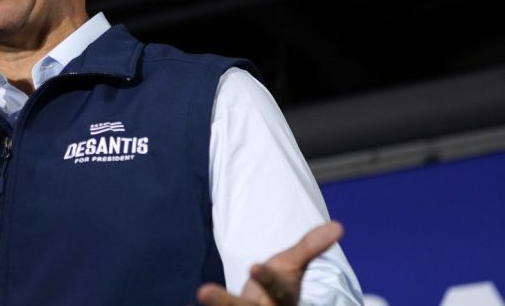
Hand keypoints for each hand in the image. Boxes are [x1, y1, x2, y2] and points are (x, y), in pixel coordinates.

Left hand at [197, 221, 343, 305]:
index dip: (267, 279)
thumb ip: (310, 248)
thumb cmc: (277, 287)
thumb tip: (338, 225)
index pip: (277, 289)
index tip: (253, 266)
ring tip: (200, 291)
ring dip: (216, 305)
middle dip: (227, 302)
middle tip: (204, 291)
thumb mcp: (292, 266)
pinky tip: (185, 305)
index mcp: (282, 298)